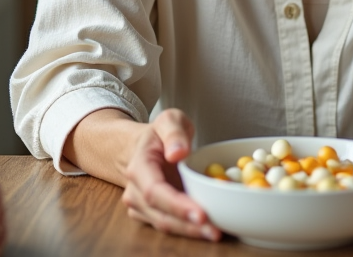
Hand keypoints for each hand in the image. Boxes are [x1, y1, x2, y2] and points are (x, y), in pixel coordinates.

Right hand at [120, 109, 220, 240]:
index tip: (201, 214)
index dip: (177, 206)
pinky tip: (209, 228)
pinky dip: (189, 229)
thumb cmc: (159, 135)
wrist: (142, 147)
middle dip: (189, 226)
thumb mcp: (169, 120)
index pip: (155, 191)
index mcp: (139, 167)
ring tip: (216, 232)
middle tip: (216, 231)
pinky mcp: (150, 215)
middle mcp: (135, 191)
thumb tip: (178, 152)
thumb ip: (174, 132)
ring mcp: (141, 206)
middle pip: (161, 215)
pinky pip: (170, 225)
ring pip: (165, 225)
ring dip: (190, 232)